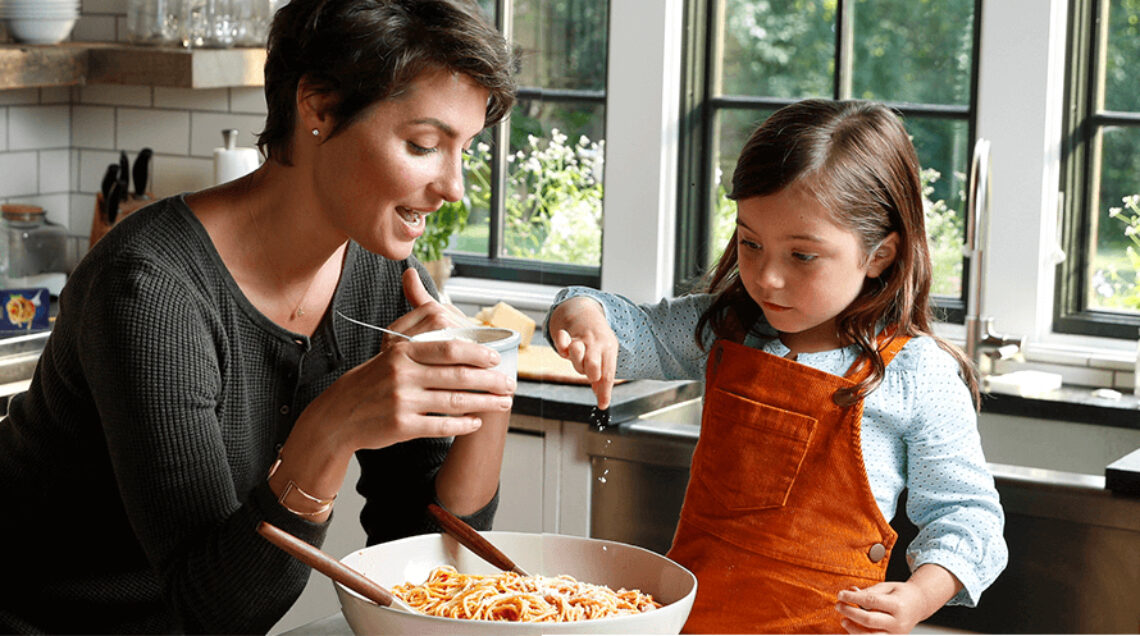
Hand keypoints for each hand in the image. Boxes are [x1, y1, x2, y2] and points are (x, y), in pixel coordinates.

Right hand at [308, 268, 514, 449]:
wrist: (337, 415)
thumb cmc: (370, 381)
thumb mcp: (389, 351)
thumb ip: (418, 335)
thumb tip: (445, 313)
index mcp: (402, 351)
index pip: (449, 347)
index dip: (478, 353)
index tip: (496, 357)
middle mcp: (402, 374)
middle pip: (458, 375)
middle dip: (490, 380)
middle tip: (510, 383)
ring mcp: (402, 401)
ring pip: (455, 401)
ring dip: (485, 402)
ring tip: (503, 403)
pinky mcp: (402, 426)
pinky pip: (442, 425)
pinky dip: (463, 424)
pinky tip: (477, 422)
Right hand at [549, 296, 617, 408]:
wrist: (584, 312)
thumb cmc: (596, 339)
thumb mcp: (606, 353)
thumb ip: (602, 375)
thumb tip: (602, 399)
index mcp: (609, 349)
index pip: (608, 374)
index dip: (605, 392)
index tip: (603, 405)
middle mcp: (596, 343)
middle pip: (593, 365)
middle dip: (590, 374)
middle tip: (589, 374)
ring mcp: (581, 338)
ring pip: (577, 353)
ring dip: (576, 360)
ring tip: (578, 357)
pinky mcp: (566, 335)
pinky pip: (562, 343)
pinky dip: (562, 345)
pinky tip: (564, 342)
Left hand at [834, 582, 929, 633]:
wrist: (920, 604)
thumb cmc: (901, 594)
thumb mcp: (887, 587)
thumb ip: (868, 592)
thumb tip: (849, 593)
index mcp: (898, 605)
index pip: (871, 601)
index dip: (853, 598)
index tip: (840, 594)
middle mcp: (899, 622)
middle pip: (869, 620)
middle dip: (850, 612)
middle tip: (838, 605)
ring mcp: (897, 634)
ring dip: (853, 629)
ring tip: (843, 620)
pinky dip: (860, 635)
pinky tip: (852, 628)